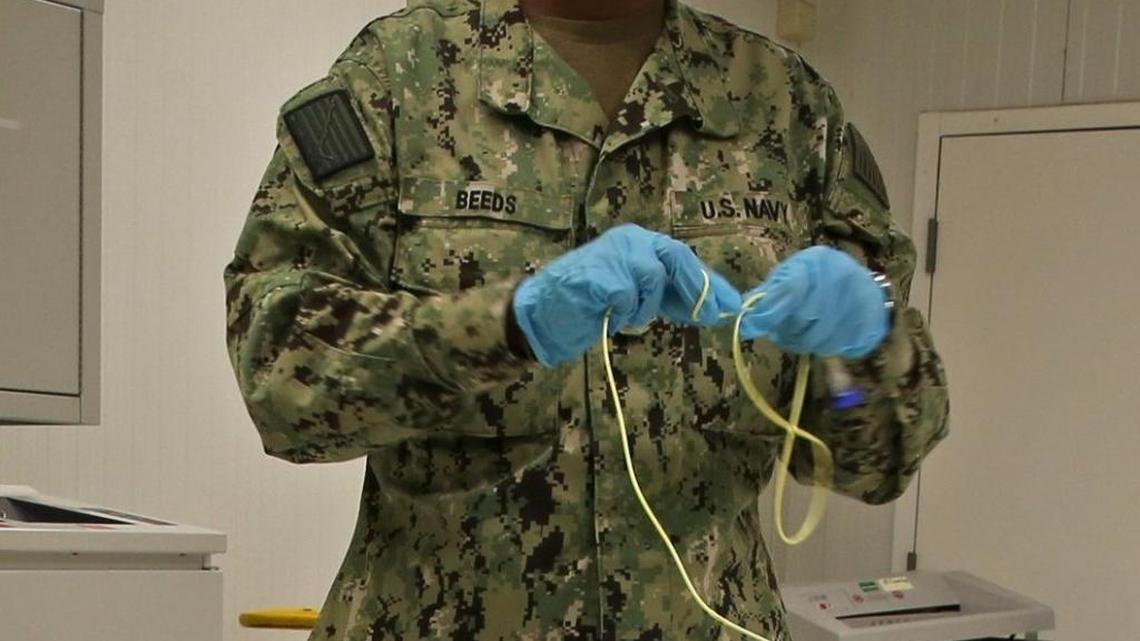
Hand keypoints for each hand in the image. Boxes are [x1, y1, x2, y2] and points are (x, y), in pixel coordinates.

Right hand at [513, 224, 739, 365]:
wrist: (544, 312)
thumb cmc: (590, 305)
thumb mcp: (636, 297)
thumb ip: (667, 296)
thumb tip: (711, 307)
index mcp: (639, 242)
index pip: (682, 258)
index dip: (708, 282)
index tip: (732, 304)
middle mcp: (630, 240)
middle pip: (677, 257)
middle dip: (697, 288)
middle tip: (712, 315)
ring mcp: (615, 253)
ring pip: (654, 278)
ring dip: (645, 307)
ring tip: (626, 316)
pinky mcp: (602, 273)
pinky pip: (630, 297)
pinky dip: (624, 313)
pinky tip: (609, 315)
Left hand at [739, 246, 888, 358]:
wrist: (859, 284)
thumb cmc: (815, 280)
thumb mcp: (790, 277)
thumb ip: (768, 296)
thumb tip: (747, 320)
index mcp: (816, 260)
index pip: (789, 290)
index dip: (768, 314)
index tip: (752, 328)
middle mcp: (840, 274)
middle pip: (806, 316)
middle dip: (788, 332)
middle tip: (780, 336)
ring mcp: (859, 296)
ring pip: (823, 335)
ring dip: (804, 343)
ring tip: (798, 338)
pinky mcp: (870, 318)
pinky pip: (841, 344)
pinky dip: (825, 348)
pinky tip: (820, 341)